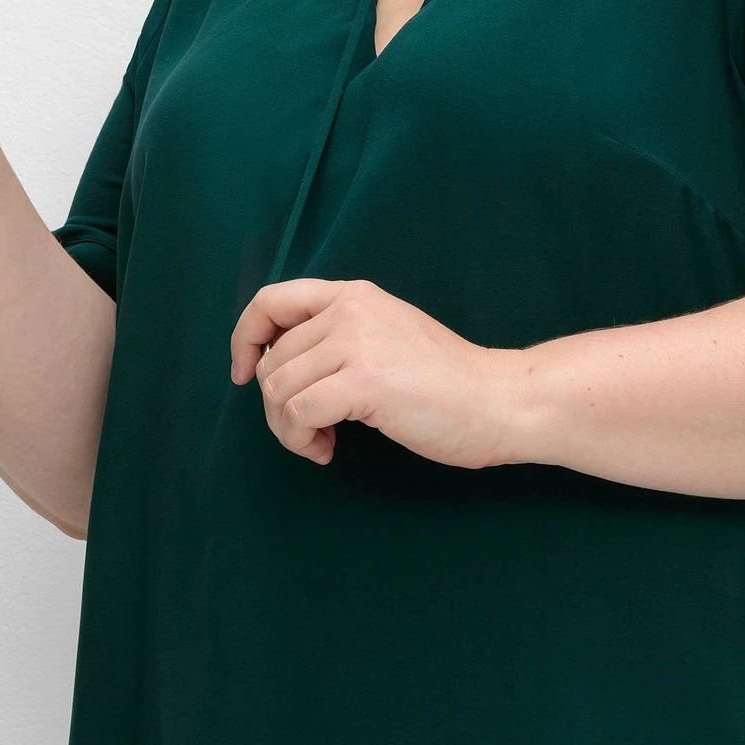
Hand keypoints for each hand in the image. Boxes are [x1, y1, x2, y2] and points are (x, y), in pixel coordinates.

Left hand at [229, 278, 526, 470]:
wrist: (499, 400)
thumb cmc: (448, 382)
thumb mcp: (387, 335)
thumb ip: (339, 337)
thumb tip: (276, 365)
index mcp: (354, 294)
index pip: (271, 300)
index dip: (246, 338)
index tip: (245, 374)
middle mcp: (350, 308)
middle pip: (271, 361)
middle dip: (277, 406)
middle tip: (312, 431)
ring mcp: (357, 342)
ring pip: (277, 390)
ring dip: (288, 429)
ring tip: (324, 442)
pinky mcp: (364, 380)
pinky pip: (296, 414)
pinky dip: (301, 441)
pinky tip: (330, 450)